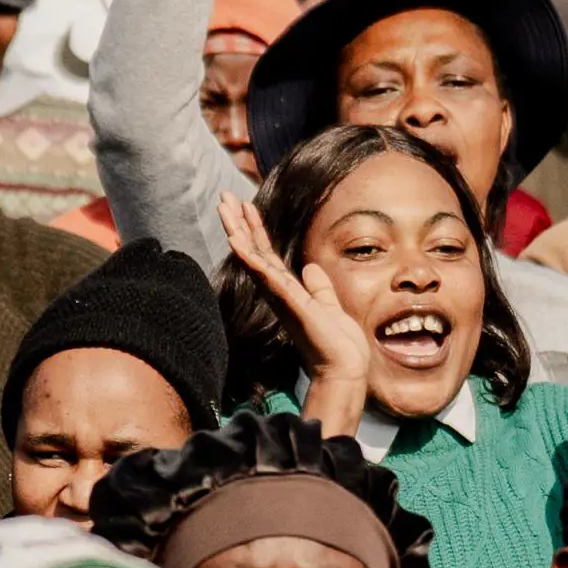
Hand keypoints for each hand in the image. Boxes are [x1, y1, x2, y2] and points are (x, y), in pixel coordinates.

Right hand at [227, 189, 374, 438]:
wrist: (345, 369)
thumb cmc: (337, 345)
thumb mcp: (329, 307)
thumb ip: (319, 288)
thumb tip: (311, 269)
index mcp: (288, 291)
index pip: (267, 255)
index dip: (255, 230)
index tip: (244, 206)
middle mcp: (279, 292)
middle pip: (254, 252)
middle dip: (238, 224)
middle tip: (223, 198)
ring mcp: (282, 297)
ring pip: (255, 258)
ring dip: (238, 232)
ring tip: (224, 209)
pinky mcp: (291, 303)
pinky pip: (267, 276)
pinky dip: (251, 258)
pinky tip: (237, 241)